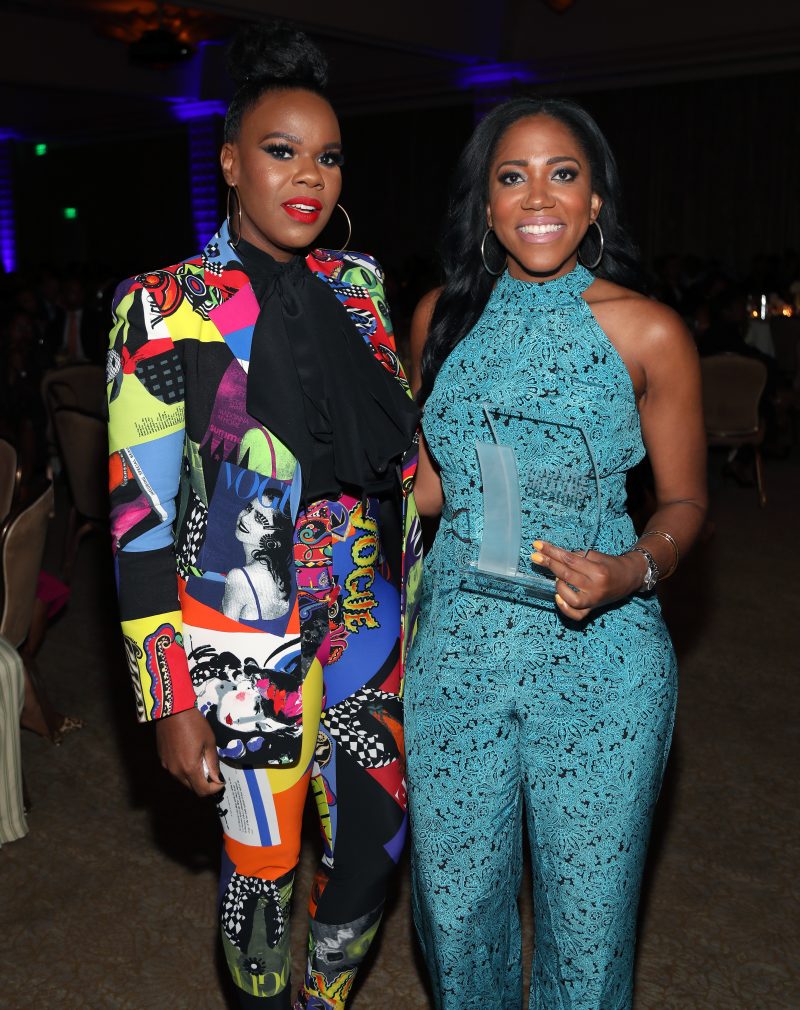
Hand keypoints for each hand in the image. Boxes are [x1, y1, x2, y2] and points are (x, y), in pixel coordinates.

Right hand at [154, 707, 224, 796]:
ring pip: (183, 780)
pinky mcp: (162, 759)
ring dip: (194, 776)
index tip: (220, 781)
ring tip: (200, 760)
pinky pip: (175, 771)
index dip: (214, 788)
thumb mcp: (209, 741)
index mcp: (190, 768)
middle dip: (204, 783)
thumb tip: (217, 778)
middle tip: (211, 769)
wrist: (172, 710)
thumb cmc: (193, 723)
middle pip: (192, 788)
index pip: (202, 791)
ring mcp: (167, 766)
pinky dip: (184, 769)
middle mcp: (176, 771)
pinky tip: (188, 755)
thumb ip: (213, 762)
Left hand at [530, 539, 645, 619]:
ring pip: (570, 598)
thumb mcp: (596, 555)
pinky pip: (576, 615)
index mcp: (598, 570)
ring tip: (557, 578)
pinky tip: (558, 597)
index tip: (538, 545)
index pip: (569, 559)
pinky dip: (564, 608)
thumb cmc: (610, 564)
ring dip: (558, 586)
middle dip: (548, 564)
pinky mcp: (593, 609)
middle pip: (567, 575)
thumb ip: (577, 557)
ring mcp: (594, 601)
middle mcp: (596, 587)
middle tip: (535, 557)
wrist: (630, 577)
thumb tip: (555, 556)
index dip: (552, 552)